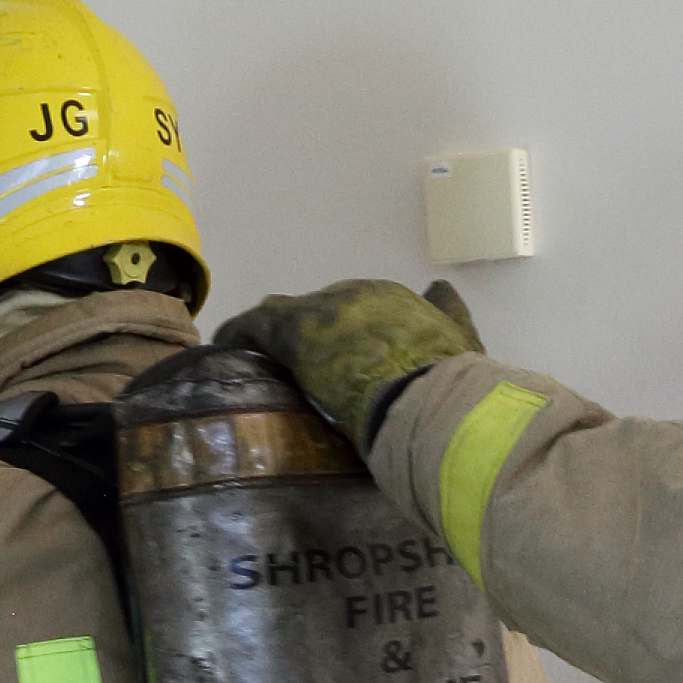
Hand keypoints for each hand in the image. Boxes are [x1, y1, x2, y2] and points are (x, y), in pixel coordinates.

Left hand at [209, 279, 480, 442]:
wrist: (429, 394)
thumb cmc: (449, 378)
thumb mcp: (461, 341)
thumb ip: (449, 314)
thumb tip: (441, 288)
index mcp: (390, 299)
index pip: (354, 309)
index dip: (342, 335)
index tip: (338, 361)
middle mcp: (353, 295)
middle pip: (316, 311)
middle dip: (306, 335)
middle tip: (297, 367)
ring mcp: (321, 312)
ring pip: (281, 315)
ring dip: (268, 334)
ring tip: (254, 356)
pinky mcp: (293, 332)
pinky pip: (252, 328)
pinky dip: (237, 338)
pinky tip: (222, 351)